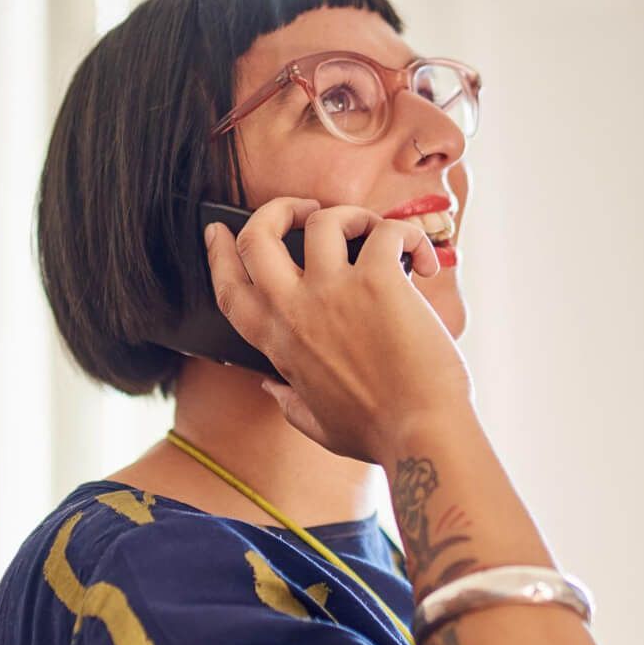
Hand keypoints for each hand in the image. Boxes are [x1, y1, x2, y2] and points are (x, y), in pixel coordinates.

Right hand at [203, 196, 473, 462]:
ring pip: (322, 220)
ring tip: (374, 232)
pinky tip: (425, 265)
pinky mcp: (379, 281)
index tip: (219, 230)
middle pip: (258, 235)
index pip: (228, 288)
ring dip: (350, 216)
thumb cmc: (377, 434)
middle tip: (305, 210)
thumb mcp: (316, 425)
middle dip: (276, 209)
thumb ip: (288, 403)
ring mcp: (335, 291)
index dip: (219, 252)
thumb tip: (270, 388)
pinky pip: (387, 232)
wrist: (421, 435)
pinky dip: (408, 237)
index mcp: (277, 343)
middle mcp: (296, 310)